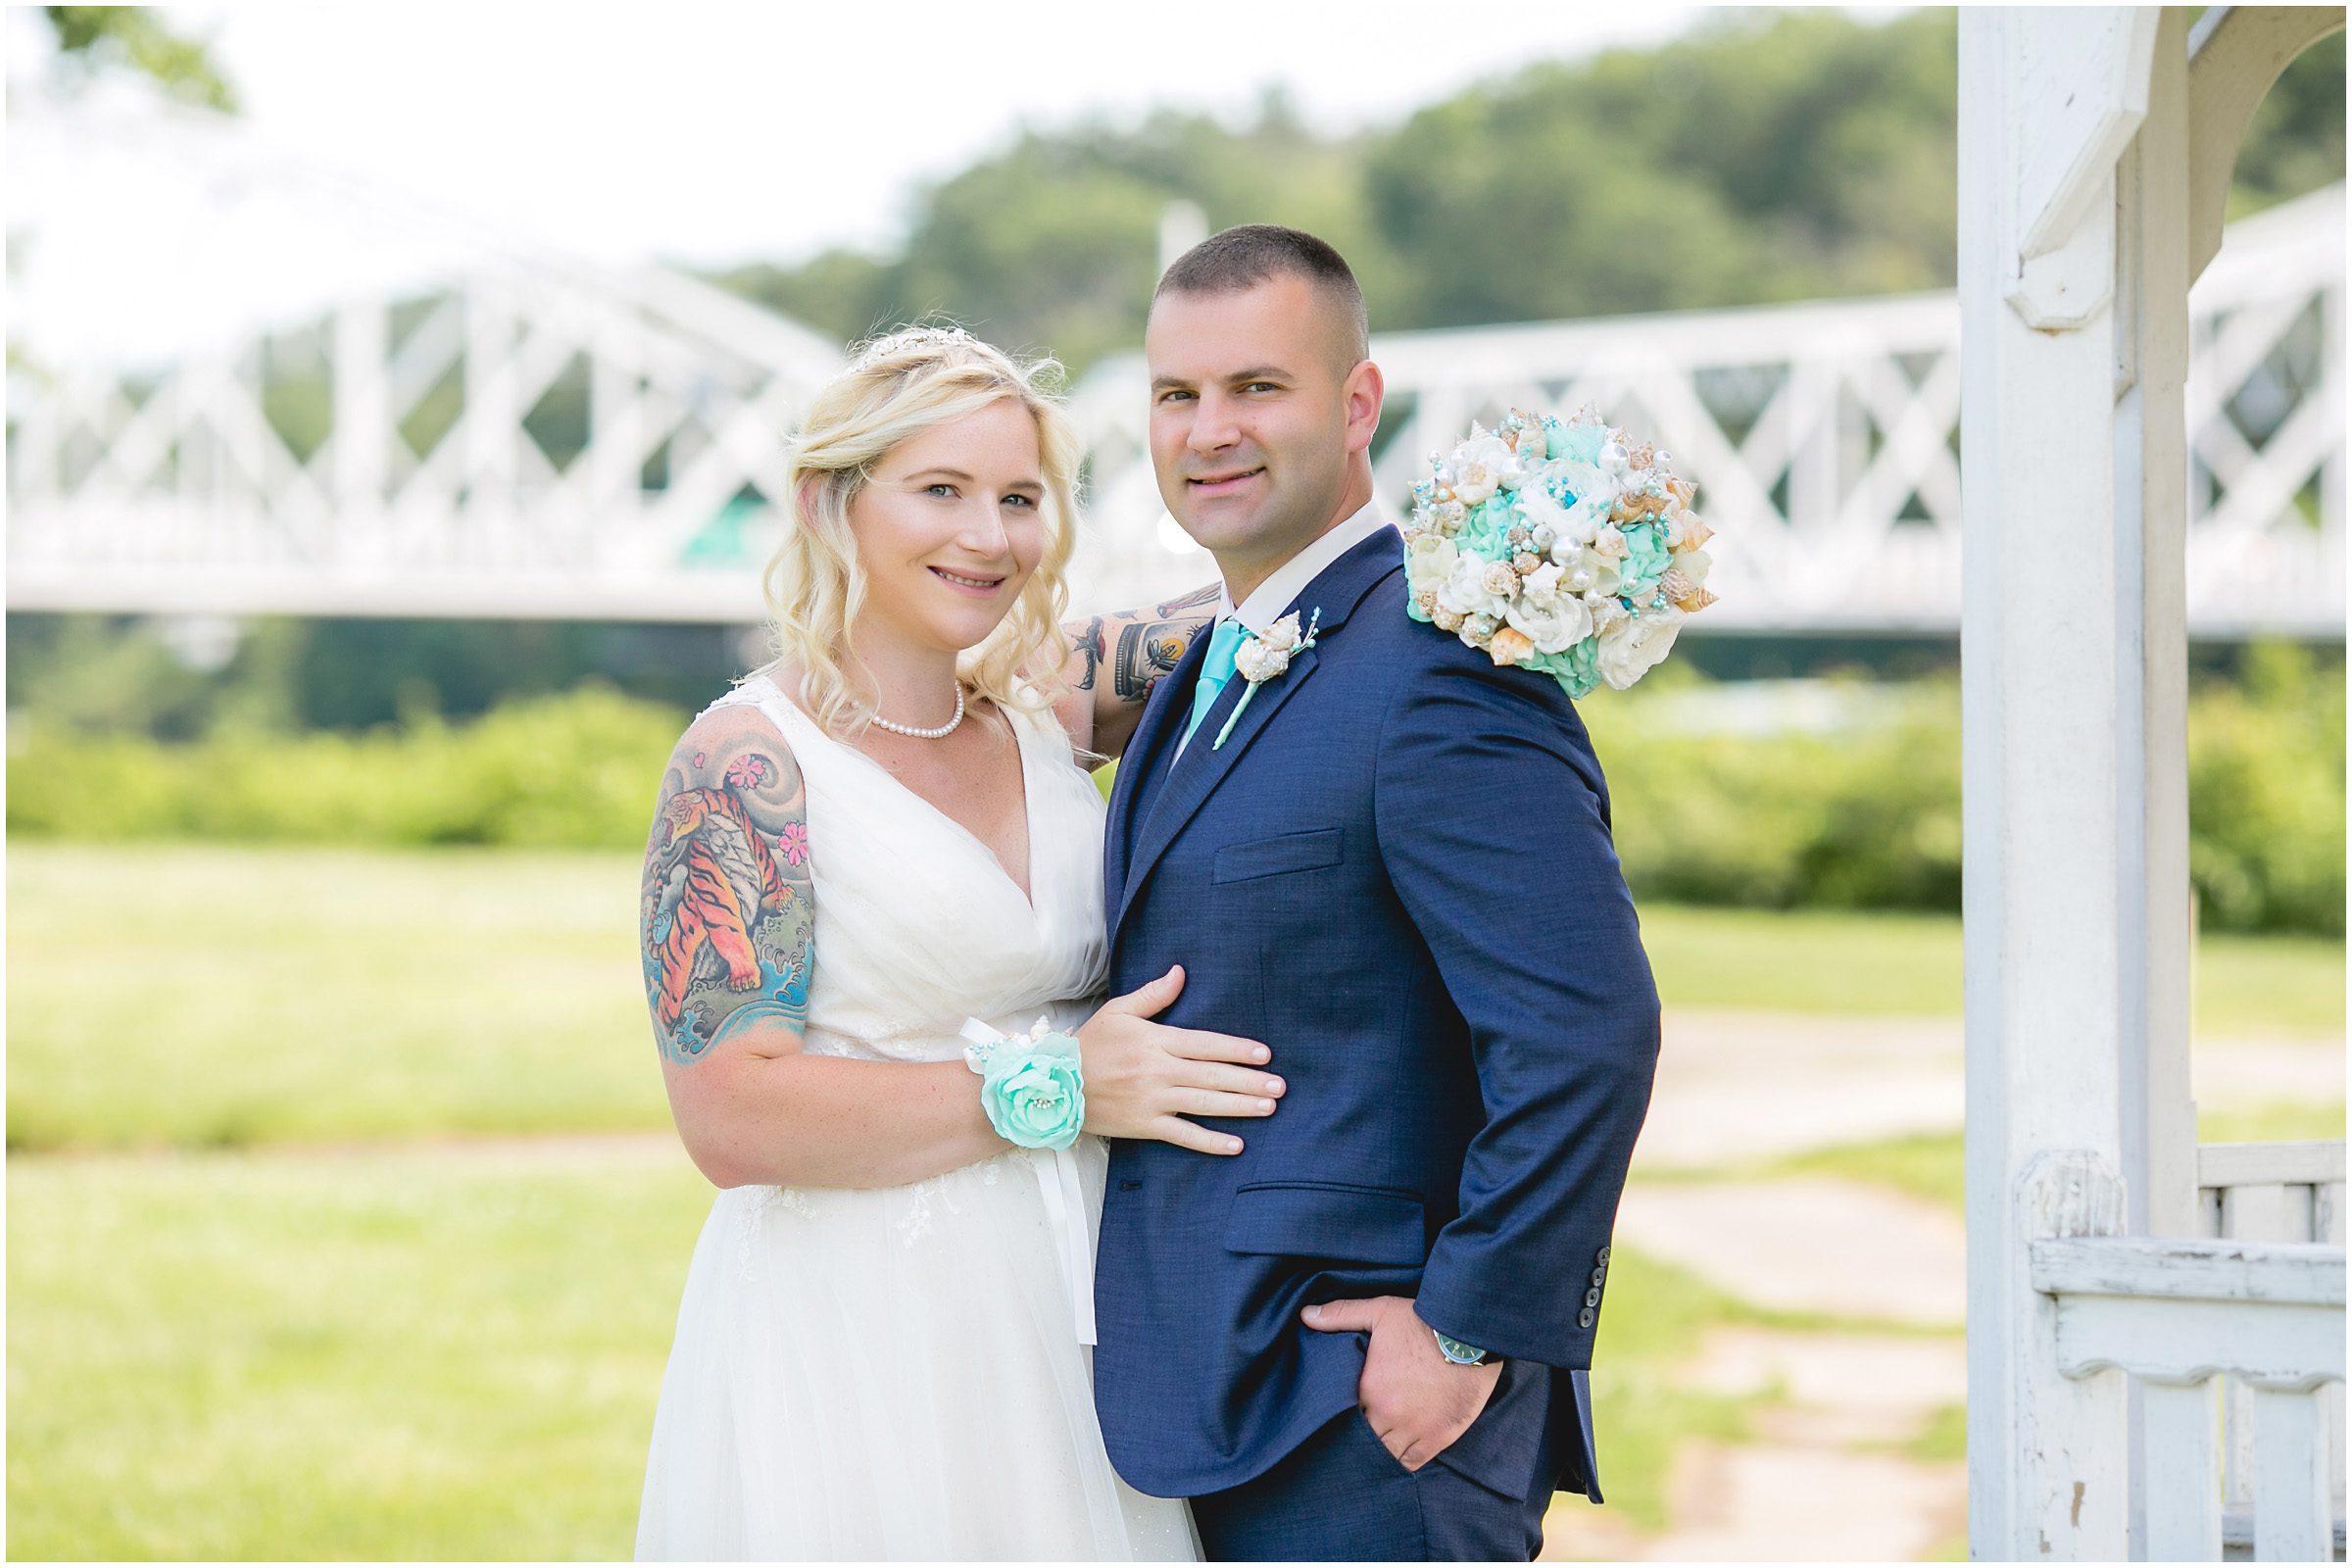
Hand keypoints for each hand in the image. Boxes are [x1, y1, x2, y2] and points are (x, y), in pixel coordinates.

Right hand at [1077, 966, 1281, 1154]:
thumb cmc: (1090, 1045)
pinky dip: (1210, 1142)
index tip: (1265, 1054)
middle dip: (1249, 1081)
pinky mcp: (1144, 1124)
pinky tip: (1236, 1145)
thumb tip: (1180, 972)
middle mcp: (1157, 1071)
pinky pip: (1183, 1135)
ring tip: (1268, 1107)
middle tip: (1280, 1085)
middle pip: (1212, 1075)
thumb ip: (1153, 995)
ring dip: (1239, 1107)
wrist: (1055, 1085)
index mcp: (1155, 1041)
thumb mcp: (1119, 1011)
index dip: (1236, 1049)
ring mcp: (1152, 1100)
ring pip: (1204, 1104)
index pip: (1205, 1044)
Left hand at [1302, 1295, 1499, 1470]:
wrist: (1469, 1336)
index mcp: (1369, 1388)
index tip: (1338, 1415)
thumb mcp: (1378, 1311)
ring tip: (1371, 1448)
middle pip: (1361, 1439)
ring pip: (1384, 1455)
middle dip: (1356, 1438)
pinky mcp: (1437, 1438)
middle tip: (1352, 1435)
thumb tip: (1306, 1315)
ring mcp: (1413, 1430)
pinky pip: (1411, 1462)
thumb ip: (1341, 1314)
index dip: (1339, 1417)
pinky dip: (1401, 1462)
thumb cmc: (1423, 1322)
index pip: (1342, 1415)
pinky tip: (1394, 1455)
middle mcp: (1388, 1415)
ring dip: (1377, 1452)